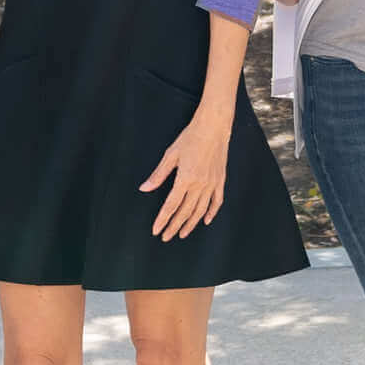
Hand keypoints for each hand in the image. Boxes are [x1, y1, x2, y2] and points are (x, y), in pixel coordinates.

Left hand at [142, 101, 234, 240]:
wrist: (214, 127)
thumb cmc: (190, 138)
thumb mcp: (170, 155)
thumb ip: (158, 174)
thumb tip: (144, 188)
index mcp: (185, 179)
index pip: (170, 206)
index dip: (162, 220)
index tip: (156, 231)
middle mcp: (199, 185)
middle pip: (185, 212)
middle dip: (174, 226)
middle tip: (166, 237)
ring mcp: (212, 184)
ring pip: (200, 210)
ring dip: (190, 224)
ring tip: (182, 234)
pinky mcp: (220, 180)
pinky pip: (217, 201)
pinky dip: (211, 213)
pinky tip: (206, 221)